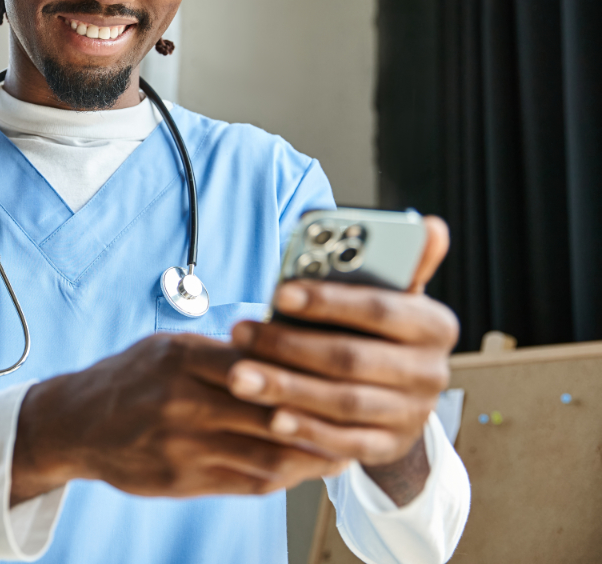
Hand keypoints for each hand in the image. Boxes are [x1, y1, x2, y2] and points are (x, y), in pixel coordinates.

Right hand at [10, 332, 349, 505]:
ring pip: (267, 453)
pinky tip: (307, 466)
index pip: (257, 362)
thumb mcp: (169, 348)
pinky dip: (286, 474)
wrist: (77, 424)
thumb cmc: (132, 378)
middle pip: (269, 411)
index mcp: (179, 359)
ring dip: (312, 452)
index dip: (303, 369)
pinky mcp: (184, 480)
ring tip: (344, 445)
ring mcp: (182, 446)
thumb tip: (286, 343)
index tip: (340, 367)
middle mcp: (181, 402)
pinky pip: (249, 482)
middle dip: (318, 414)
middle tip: (360, 411)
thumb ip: (221, 352)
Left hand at [225, 216, 457, 502]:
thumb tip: (428, 226)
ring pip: (343, 402)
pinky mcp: (391, 446)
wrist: (398, 395)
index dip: (328, 302)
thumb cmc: (376, 330)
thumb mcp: (387, 296)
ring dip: (286, 389)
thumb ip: (393, 264)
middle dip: (289, 346)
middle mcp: (431, 371)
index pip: (380, 309)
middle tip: (239, 333)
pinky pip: (345, 442)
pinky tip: (271, 418)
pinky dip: (307, 430)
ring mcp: (413, 413)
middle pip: (352, 358)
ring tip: (238, 375)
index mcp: (433, 324)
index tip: (279, 294)